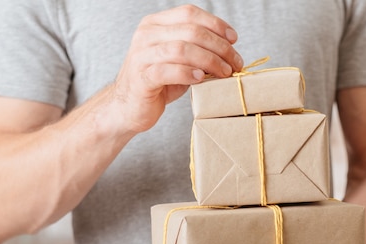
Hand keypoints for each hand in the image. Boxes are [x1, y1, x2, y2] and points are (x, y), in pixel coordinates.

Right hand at [112, 4, 243, 132]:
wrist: (129, 108)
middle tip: (235, 63)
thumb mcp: (179, 60)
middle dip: (220, 47)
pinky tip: (201, 79)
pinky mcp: (141, 77)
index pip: (190, 13)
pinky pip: (168, 70)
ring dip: (210, 60)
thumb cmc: (158, 83)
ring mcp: (141, 55)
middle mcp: (146, 35)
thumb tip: (229, 48)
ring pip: (182, 49)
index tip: (234, 39)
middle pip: (191, 31)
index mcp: (156, 24)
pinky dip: (188, 73)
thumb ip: (197, 49)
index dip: (216, 24)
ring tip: (224, 72)